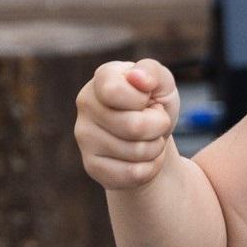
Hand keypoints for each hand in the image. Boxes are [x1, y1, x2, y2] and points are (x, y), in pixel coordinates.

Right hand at [74, 58, 180, 189]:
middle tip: (156, 122)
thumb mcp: (162, 83)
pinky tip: (143, 158)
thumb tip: (137, 77)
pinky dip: (150, 168)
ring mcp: (85, 137)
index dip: (142, 100)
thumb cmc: (155, 104)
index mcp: (102, 78)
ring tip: (149, 138)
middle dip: (158, 127)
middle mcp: (85, 105)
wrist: (152, 137)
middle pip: (134, 127)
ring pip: (136, 152)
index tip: (147, 98)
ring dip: (156, 148)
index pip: (114, 92)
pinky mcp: (91, 166)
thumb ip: (153, 72)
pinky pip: (133, 174)